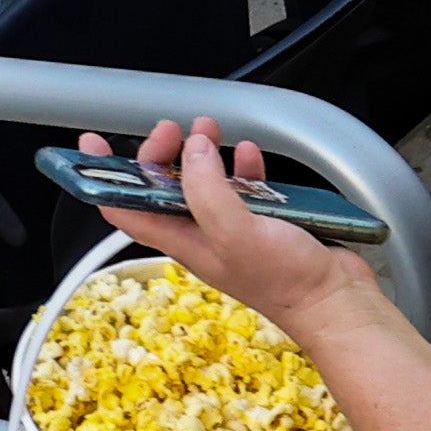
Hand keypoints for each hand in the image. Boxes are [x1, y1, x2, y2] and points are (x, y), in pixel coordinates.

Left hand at [73, 114, 368, 341]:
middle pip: (164, 187)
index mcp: (183, 241)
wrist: (338, 302)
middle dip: (161, 153)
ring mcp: (233, 228)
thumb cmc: (286, 281)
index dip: (103, 178)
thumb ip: (206, 189)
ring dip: (203, 152)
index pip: (125, 208)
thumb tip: (194, 148)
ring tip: (211, 127)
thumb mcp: (234, 232)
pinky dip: (243, 166)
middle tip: (174, 128)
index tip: (91, 146)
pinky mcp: (265, 221)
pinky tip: (249, 154)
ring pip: (204, 181)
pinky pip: (245, 186)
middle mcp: (202, 234)